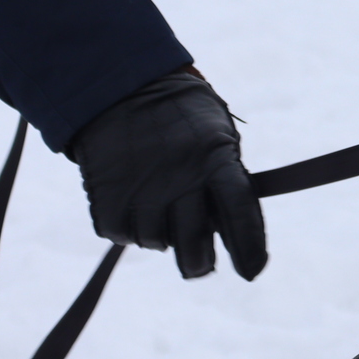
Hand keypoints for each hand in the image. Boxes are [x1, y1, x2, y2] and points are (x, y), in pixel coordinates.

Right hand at [68, 70, 267, 279]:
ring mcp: (141, 187)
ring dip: (161, 236)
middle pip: (194, 243)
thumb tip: (232, 232)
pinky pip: (121, 234)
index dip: (249, 249)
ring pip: (157, 242)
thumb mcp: (217, 135)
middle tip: (199, 265)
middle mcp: (179, 177)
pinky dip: (128, 229)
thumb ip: (226, 179)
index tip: (251, 272)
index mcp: (215, 160)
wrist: (119, 85)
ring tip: (160, 209)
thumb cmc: (181, 116)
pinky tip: (134, 206)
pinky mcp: (106, 194)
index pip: (240, 213)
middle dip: (200, 263)